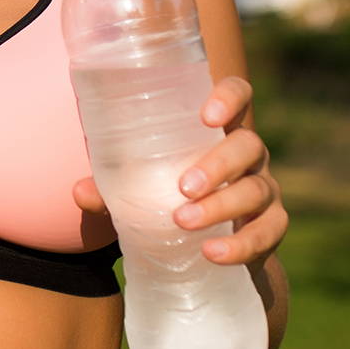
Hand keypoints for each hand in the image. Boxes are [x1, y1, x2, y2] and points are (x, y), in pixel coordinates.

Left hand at [71, 74, 288, 267]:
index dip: (230, 97)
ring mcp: (264, 189)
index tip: (206, 115)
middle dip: (218, 165)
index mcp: (218, 131)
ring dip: (221, 206)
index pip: (239, 95)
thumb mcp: (140, 188)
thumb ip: (110, 187)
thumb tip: (79, 192)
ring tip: (184, 221)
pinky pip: (267, 233)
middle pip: (248, 145)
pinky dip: (240, 245)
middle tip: (183, 187)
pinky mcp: (270, 227)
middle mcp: (248, 155)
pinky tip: (212, 253)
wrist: (206, 248)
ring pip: (256, 190)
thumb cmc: (169, 198)